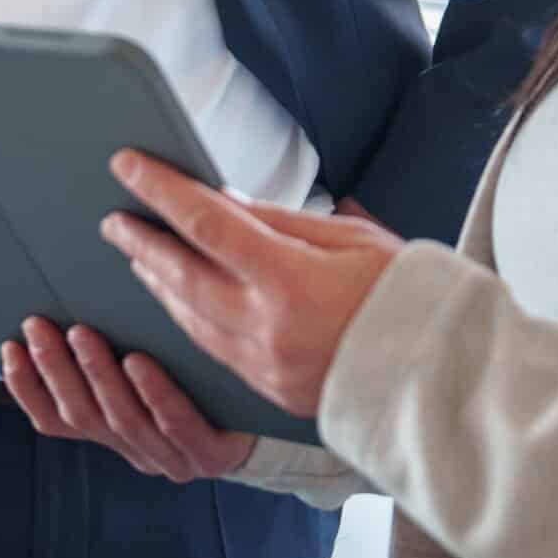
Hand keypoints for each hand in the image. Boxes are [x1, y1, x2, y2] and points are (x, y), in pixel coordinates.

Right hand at [1, 317, 257, 482]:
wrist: (267, 419)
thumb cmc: (199, 380)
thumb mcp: (149, 363)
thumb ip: (110, 344)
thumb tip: (69, 289)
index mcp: (110, 432)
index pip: (55, 419)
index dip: (27, 385)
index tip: (9, 344)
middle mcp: (133, 449)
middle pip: (81, 415)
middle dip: (55, 369)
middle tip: (39, 326)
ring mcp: (169, 457)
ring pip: (121, 421)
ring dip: (95, 376)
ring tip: (82, 334)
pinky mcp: (208, 456)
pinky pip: (175, 424)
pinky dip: (153, 394)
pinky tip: (139, 362)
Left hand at [101, 154, 403, 417]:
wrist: (443, 378)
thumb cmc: (407, 295)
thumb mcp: (351, 239)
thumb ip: (280, 222)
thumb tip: (221, 201)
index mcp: (292, 280)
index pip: (207, 224)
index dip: (162, 190)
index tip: (129, 165)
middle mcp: (267, 327)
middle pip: (184, 277)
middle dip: (143, 245)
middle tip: (113, 219)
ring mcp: (264, 366)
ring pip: (189, 319)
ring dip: (159, 283)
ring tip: (137, 255)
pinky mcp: (268, 391)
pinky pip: (211, 350)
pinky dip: (186, 319)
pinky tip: (176, 300)